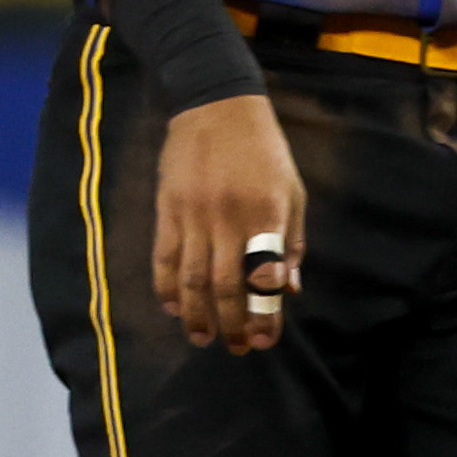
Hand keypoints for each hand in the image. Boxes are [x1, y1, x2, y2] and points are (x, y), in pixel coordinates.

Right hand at [152, 90, 305, 354]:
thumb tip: (289, 289)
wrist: (215, 107)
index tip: (265, 340)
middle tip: (238, 349)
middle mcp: (227, 218)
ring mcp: (192, 214)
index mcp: (266, 214)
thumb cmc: (264, 152)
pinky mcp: (167, 209)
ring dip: (196, 315)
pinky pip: (164, 257)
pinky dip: (167, 287)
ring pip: (190, 278)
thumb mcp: (293, 192)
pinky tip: (173, 307)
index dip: (265, 313)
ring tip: (204, 338)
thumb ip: (292, 242)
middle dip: (232, 323)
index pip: (263, 276)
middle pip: (224, 285)